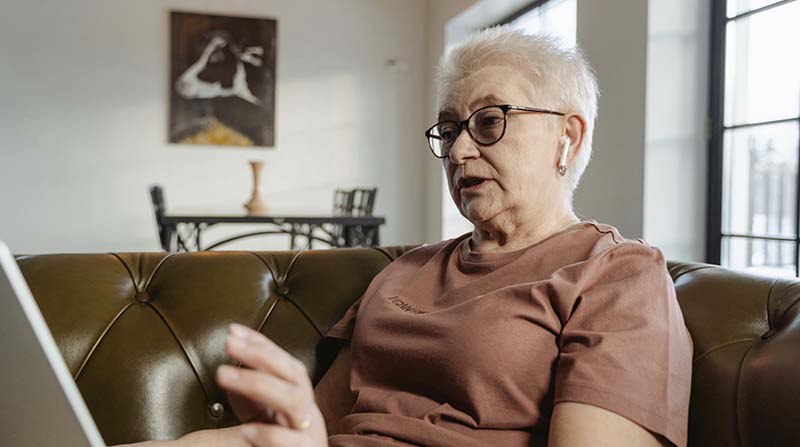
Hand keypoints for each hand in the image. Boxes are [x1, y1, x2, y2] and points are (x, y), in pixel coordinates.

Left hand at [217, 323, 327, 446]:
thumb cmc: (280, 446)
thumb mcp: (265, 416)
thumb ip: (253, 391)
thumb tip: (233, 359)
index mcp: (300, 398)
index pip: (284, 362)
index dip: (261, 343)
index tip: (233, 330)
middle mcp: (308, 411)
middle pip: (292, 374)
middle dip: (260, 355)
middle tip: (228, 344)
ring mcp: (309, 432)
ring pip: (294, 400)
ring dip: (257, 383)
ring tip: (223, 375)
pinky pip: (290, 442)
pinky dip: (268, 434)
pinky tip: (246, 429)